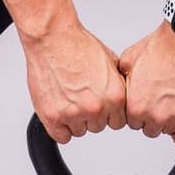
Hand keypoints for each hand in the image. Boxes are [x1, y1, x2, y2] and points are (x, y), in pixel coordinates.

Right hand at [23, 16, 127, 143]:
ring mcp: (74, 114)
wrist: (53, 38)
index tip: (101, 105)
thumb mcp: (111, 62)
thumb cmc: (78, 45)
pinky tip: (60, 109)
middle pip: (99, 126)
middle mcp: (96, 107)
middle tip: (81, 95)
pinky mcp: (53, 117)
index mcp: (114, 96)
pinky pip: (62, 136)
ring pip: (80, 131)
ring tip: (69, 96)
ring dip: (75, 119)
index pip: (118, 122)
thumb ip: (117, 86)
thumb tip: (120, 99)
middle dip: (92, 114)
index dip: (108, 112)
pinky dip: (60, 126)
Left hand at [119, 22, 174, 144]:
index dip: (138, 109)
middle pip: (149, 128)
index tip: (145, 100)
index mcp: (136, 106)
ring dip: (169, 119)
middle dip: (152, 114)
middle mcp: (156, 115)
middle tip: (159, 96)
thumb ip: (123, 81)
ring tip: (172, 97)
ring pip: (167, 130)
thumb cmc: (162, 47)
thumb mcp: (129, 60)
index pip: (132, 122)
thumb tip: (120, 89)